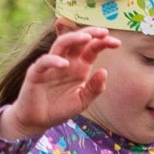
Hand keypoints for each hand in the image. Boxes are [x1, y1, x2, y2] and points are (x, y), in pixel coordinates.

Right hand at [0, 26, 115, 142]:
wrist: (38, 121)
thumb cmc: (60, 108)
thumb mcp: (83, 101)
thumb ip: (94, 88)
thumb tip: (104, 72)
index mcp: (79, 67)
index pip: (91, 49)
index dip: (102, 43)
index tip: (117, 43)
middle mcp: (66, 62)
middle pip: (77, 40)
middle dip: (90, 33)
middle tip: (104, 32)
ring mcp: (50, 65)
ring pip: (61, 44)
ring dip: (73, 39)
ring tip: (87, 38)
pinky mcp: (36, 72)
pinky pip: (44, 62)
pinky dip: (54, 61)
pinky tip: (65, 64)